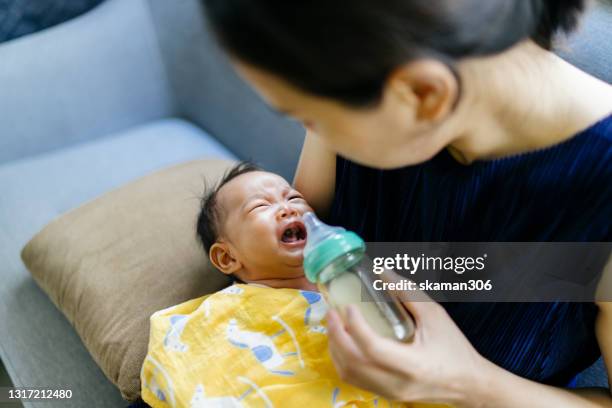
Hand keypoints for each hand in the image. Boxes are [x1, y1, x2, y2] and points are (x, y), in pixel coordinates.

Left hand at [326, 272, 491, 406]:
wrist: (468, 384)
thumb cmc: (454, 348)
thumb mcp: (435, 316)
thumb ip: (407, 293)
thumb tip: (382, 271)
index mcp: (413, 365)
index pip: (373, 348)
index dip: (355, 326)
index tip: (348, 306)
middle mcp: (397, 383)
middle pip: (353, 362)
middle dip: (335, 335)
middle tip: (331, 312)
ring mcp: (388, 392)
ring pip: (348, 373)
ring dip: (335, 347)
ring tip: (334, 325)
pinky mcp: (384, 394)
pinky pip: (353, 379)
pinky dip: (342, 359)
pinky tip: (342, 342)